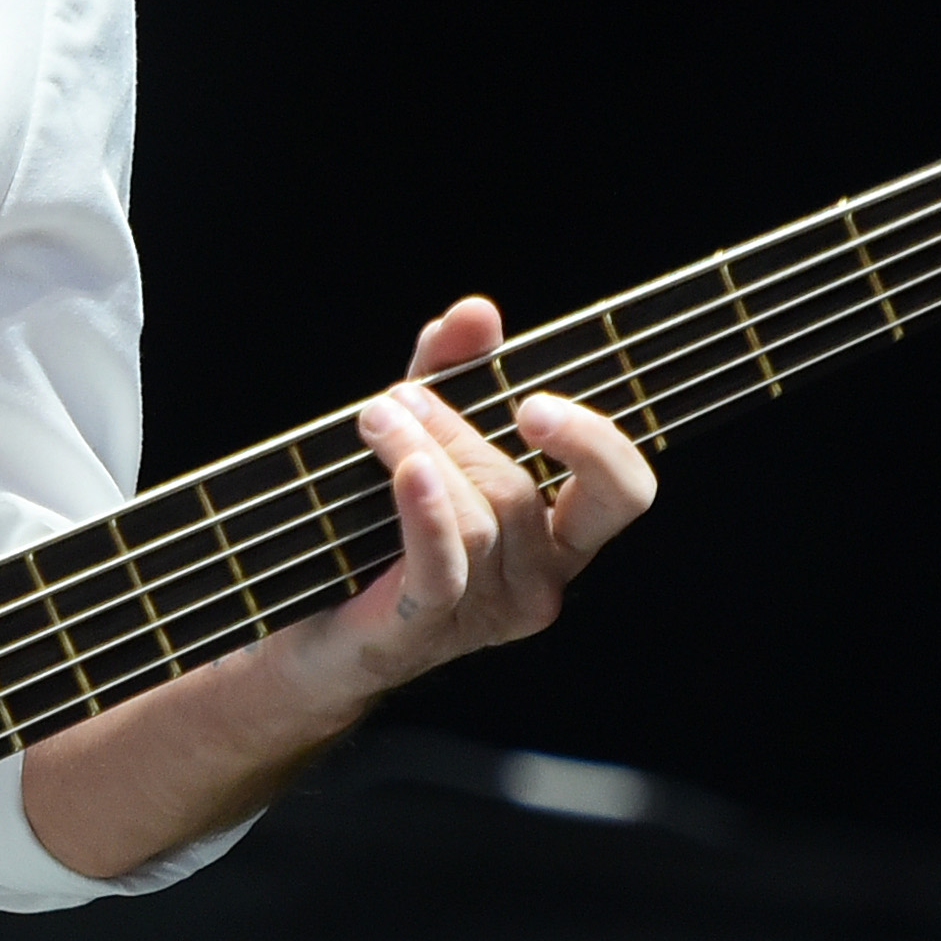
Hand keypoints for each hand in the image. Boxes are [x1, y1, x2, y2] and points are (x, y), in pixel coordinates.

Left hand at [308, 295, 657, 701]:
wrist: (315, 627)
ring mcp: (489, 612)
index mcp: (560, 534)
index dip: (595, 443)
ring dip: (421, 451)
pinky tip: (404, 467)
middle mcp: (540, 579)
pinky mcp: (430, 627)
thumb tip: (477, 313)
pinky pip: (444, 562)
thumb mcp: (421, 434)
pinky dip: (426, 509)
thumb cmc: (382, 525)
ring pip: (479, 517)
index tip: (531, 402)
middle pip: (526, 492)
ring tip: (374, 419)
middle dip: (465, 432)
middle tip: (407, 396)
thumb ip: (451, 372)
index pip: (625, 492)